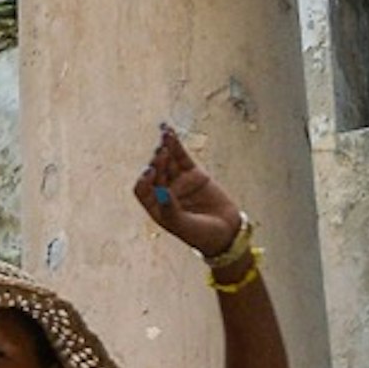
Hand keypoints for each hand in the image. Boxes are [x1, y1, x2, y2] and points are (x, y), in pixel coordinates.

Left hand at [133, 124, 246, 258]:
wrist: (226, 233)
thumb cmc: (201, 235)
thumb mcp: (185, 226)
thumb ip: (171, 209)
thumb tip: (161, 191)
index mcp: (156, 206)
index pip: (142, 190)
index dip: (144, 179)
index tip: (150, 172)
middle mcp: (164, 192)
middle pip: (155, 172)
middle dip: (157, 161)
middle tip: (161, 153)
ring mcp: (178, 181)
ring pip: (167, 161)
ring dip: (164, 147)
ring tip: (164, 134)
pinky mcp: (193, 173)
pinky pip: (181, 157)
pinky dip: (175, 145)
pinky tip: (169, 132)